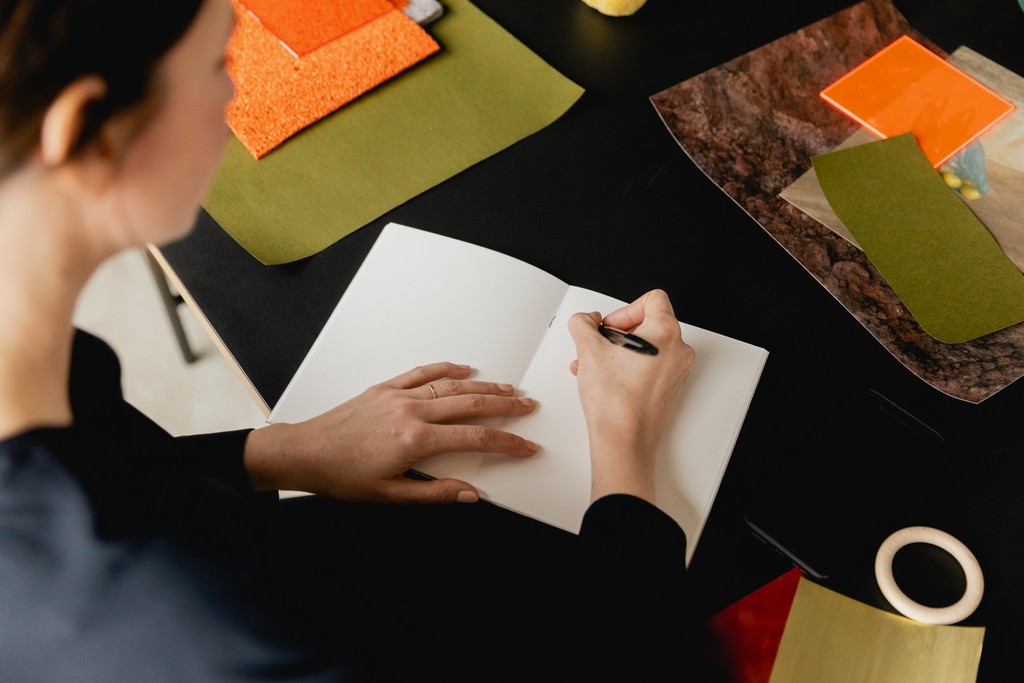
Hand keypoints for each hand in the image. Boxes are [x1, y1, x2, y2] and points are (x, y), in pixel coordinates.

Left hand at [243, 362, 537, 503]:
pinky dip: (446, 368)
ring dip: (483, 385)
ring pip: (451, 385)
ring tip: (507, 388)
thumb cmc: (342, 476)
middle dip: (505, 405)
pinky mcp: (385, 388)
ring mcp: (398, 396)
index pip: (475, 439)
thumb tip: (470, 494)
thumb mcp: (391, 495)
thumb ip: (435, 494)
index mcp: (416, 441)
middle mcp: (411, 412)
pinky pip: (422, 372)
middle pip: (471, 404)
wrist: (305, 452)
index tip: (526, 446)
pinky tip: (463, 368)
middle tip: (528, 406)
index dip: (507, 442)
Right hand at [568, 289, 694, 503]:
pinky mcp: (668, 389)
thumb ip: (583, 323)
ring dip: (618, 352)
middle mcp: (678, 351)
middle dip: (617, 334)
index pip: (652, 299)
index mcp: (665, 333)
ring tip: (595, 366)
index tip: (609, 326)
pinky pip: (649, 367)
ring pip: (646, 348)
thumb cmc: (615, 402)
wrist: (623, 440)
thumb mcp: (588, 349)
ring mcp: (676, 372)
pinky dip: (628, 368)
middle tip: (599, 346)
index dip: (624, 309)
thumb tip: (586, 321)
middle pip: (647, 324)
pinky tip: (605, 380)